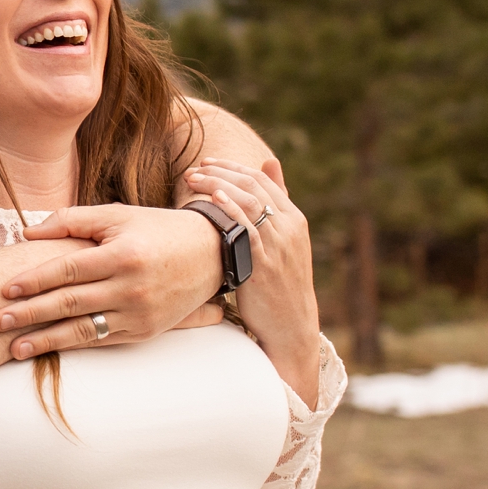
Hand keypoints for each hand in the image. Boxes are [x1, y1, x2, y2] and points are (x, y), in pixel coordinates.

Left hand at [0, 205, 224, 357]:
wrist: (212, 254)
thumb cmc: (157, 229)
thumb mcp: (118, 215)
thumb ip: (72, 220)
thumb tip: (28, 232)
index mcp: (122, 253)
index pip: (68, 269)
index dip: (34, 280)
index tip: (5, 289)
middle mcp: (131, 286)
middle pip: (69, 302)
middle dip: (29, 313)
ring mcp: (139, 313)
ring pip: (83, 329)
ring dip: (45, 340)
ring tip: (14, 347)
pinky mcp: (145, 331)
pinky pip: (102, 340)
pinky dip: (73, 346)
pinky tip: (48, 348)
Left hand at [181, 157, 320, 404]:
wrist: (291, 326)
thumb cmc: (280, 285)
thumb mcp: (284, 242)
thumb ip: (277, 205)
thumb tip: (269, 163)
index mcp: (294, 219)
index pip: (262, 179)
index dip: (232, 166)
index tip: (206, 162)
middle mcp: (289, 228)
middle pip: (254, 185)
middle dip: (220, 172)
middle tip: (193, 170)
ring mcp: (278, 246)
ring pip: (250, 202)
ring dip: (218, 185)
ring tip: (193, 179)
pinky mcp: (265, 266)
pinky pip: (249, 231)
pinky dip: (233, 211)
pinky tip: (214, 200)